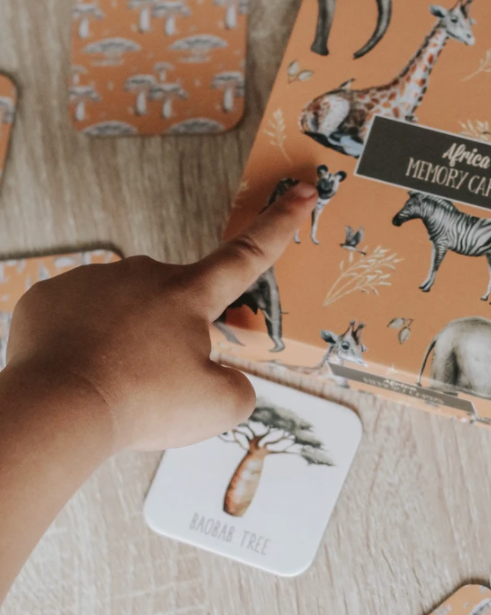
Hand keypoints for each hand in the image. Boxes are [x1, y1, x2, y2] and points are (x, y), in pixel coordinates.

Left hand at [4, 180, 317, 451]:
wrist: (59, 408)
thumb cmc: (143, 403)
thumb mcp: (220, 407)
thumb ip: (238, 388)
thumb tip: (221, 378)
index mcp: (190, 295)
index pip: (247, 255)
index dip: (278, 225)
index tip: (302, 193)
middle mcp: (143, 275)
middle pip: (177, 301)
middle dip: (176, 335)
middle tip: (160, 381)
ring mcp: (93, 281)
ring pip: (127, 308)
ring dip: (130, 338)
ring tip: (117, 380)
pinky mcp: (51, 296)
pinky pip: (81, 314)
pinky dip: (88, 340)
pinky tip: (84, 368)